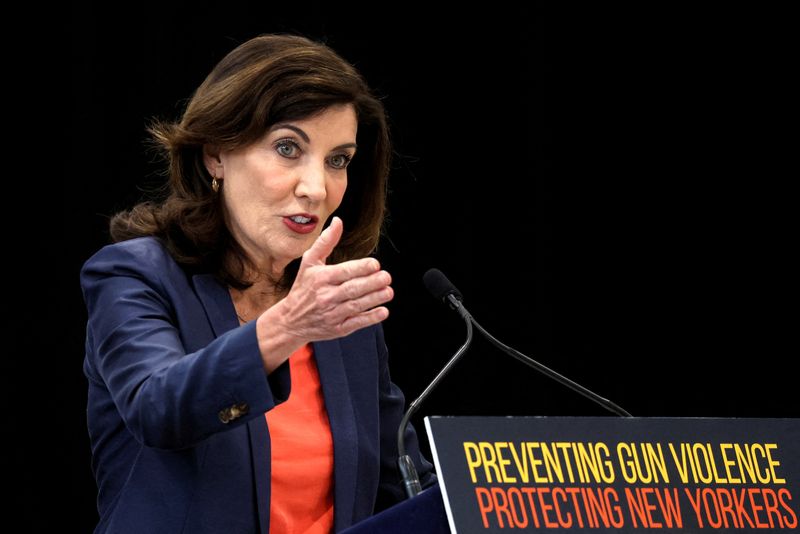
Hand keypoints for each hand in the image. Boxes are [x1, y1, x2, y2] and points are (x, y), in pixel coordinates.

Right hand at [272, 216, 392, 341]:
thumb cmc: (303, 288)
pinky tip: (383, 311)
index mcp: (320, 278)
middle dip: (371, 283)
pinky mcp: (337, 329)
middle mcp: (326, 296)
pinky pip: (356, 323)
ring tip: (388, 291)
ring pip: (356, 305)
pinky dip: (370, 318)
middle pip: (352, 289)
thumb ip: (325, 242)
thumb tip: (338, 221)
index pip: (343, 272)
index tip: (375, 264)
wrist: (290, 321)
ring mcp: (332, 314)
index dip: (360, 268)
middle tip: (386, 277)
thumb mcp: (309, 263)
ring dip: (374, 299)